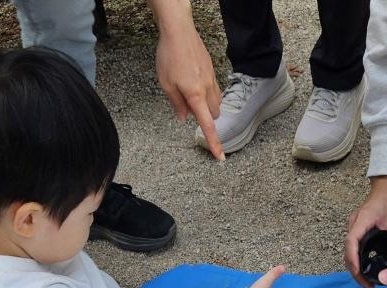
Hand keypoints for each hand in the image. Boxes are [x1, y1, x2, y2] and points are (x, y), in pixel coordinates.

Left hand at [151, 0, 223, 159]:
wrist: (179, 32)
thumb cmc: (170, 57)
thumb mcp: (166, 84)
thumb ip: (176, 104)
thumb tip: (183, 118)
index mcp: (195, 95)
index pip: (208, 125)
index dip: (214, 142)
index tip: (220, 156)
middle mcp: (207, 89)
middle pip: (215, 113)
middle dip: (206, 117)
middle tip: (186, 108)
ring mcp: (211, 79)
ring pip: (215, 101)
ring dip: (206, 105)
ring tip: (187, 93)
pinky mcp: (211, 70)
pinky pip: (212, 88)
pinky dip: (205, 93)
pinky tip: (191, 80)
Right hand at [345, 176, 386, 287]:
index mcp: (363, 220)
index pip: (352, 242)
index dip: (353, 260)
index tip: (360, 274)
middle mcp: (354, 224)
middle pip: (348, 251)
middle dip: (355, 271)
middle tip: (368, 286)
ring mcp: (353, 226)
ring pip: (349, 252)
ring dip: (354, 268)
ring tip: (366, 282)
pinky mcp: (356, 229)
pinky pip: (353, 248)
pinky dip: (356, 260)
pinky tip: (365, 270)